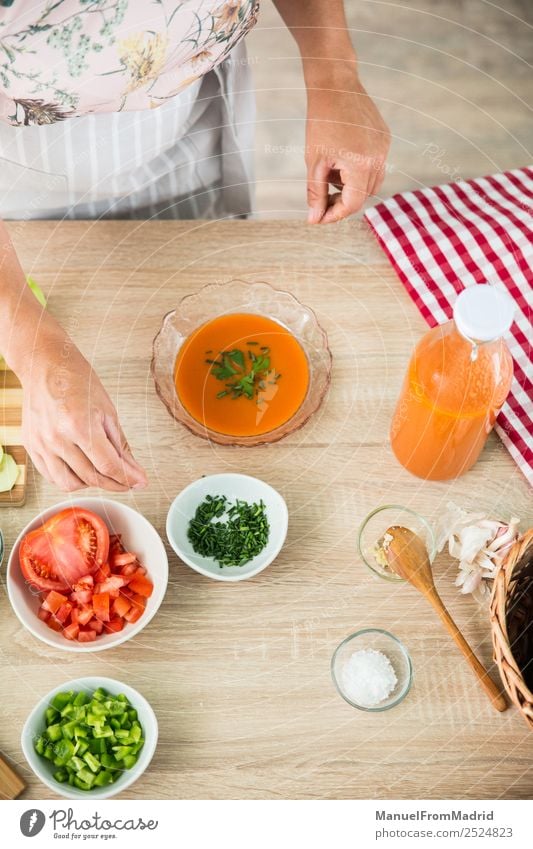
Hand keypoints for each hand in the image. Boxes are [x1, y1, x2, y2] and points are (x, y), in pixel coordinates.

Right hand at [18, 322, 146, 491]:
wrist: (45, 365)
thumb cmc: (77, 380)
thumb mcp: (107, 410)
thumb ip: (120, 445)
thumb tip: (134, 471)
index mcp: (79, 425)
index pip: (108, 466)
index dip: (127, 478)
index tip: (140, 482)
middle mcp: (57, 438)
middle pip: (91, 477)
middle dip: (114, 484)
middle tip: (127, 481)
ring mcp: (41, 444)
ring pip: (69, 484)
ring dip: (91, 484)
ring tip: (102, 474)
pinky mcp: (31, 446)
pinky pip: (51, 476)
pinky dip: (69, 478)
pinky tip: (82, 469)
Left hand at [305, 70, 389, 223]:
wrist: (335, 84)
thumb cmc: (321, 122)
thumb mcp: (314, 162)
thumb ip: (316, 193)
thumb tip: (314, 219)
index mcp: (361, 165)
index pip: (352, 204)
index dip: (334, 215)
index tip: (319, 218)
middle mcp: (378, 158)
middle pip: (363, 196)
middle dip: (342, 202)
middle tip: (322, 200)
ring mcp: (384, 147)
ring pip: (371, 182)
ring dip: (351, 187)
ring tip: (330, 176)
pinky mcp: (384, 138)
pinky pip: (375, 165)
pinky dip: (358, 171)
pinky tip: (341, 159)